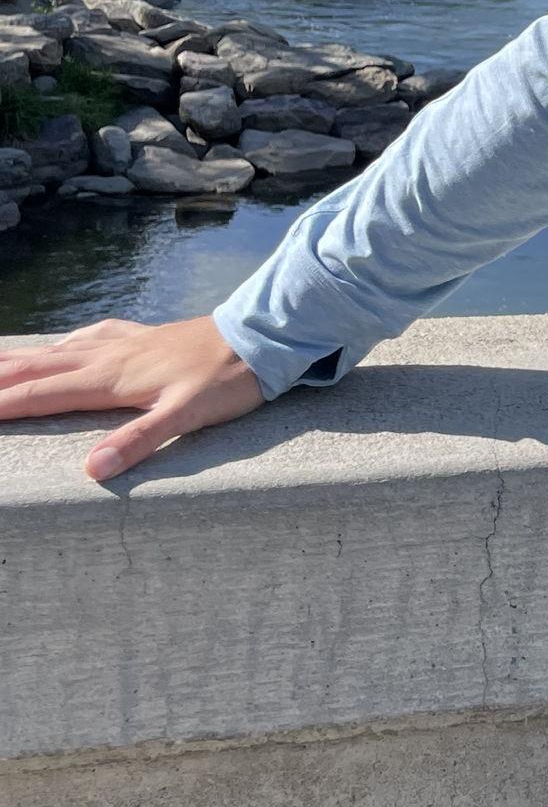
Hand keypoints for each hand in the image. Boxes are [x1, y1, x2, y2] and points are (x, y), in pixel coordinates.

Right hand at [0, 314, 262, 480]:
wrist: (263, 335)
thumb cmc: (228, 379)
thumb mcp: (188, 416)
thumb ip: (140, 442)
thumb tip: (91, 471)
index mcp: (111, 379)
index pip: (38, 394)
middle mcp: (109, 356)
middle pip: (36, 368)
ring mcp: (125, 343)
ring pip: (57, 351)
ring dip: (18, 360)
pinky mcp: (144, 337)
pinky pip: (89, 337)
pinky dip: (62, 344)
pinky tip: (61, 345)